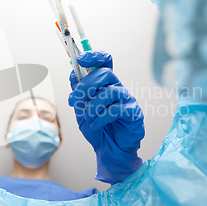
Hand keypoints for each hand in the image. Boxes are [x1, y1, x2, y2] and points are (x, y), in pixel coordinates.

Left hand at [68, 51, 144, 183]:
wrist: (107, 149)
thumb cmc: (97, 126)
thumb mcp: (81, 108)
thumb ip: (77, 91)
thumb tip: (73, 73)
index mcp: (105, 83)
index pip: (104, 61)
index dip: (94, 56)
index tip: (80, 59)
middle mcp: (117, 87)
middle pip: (105, 74)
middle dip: (86, 86)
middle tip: (75, 100)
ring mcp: (126, 99)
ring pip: (109, 92)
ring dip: (93, 106)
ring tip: (88, 118)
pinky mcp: (133, 113)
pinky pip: (116, 109)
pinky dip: (101, 118)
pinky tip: (96, 125)